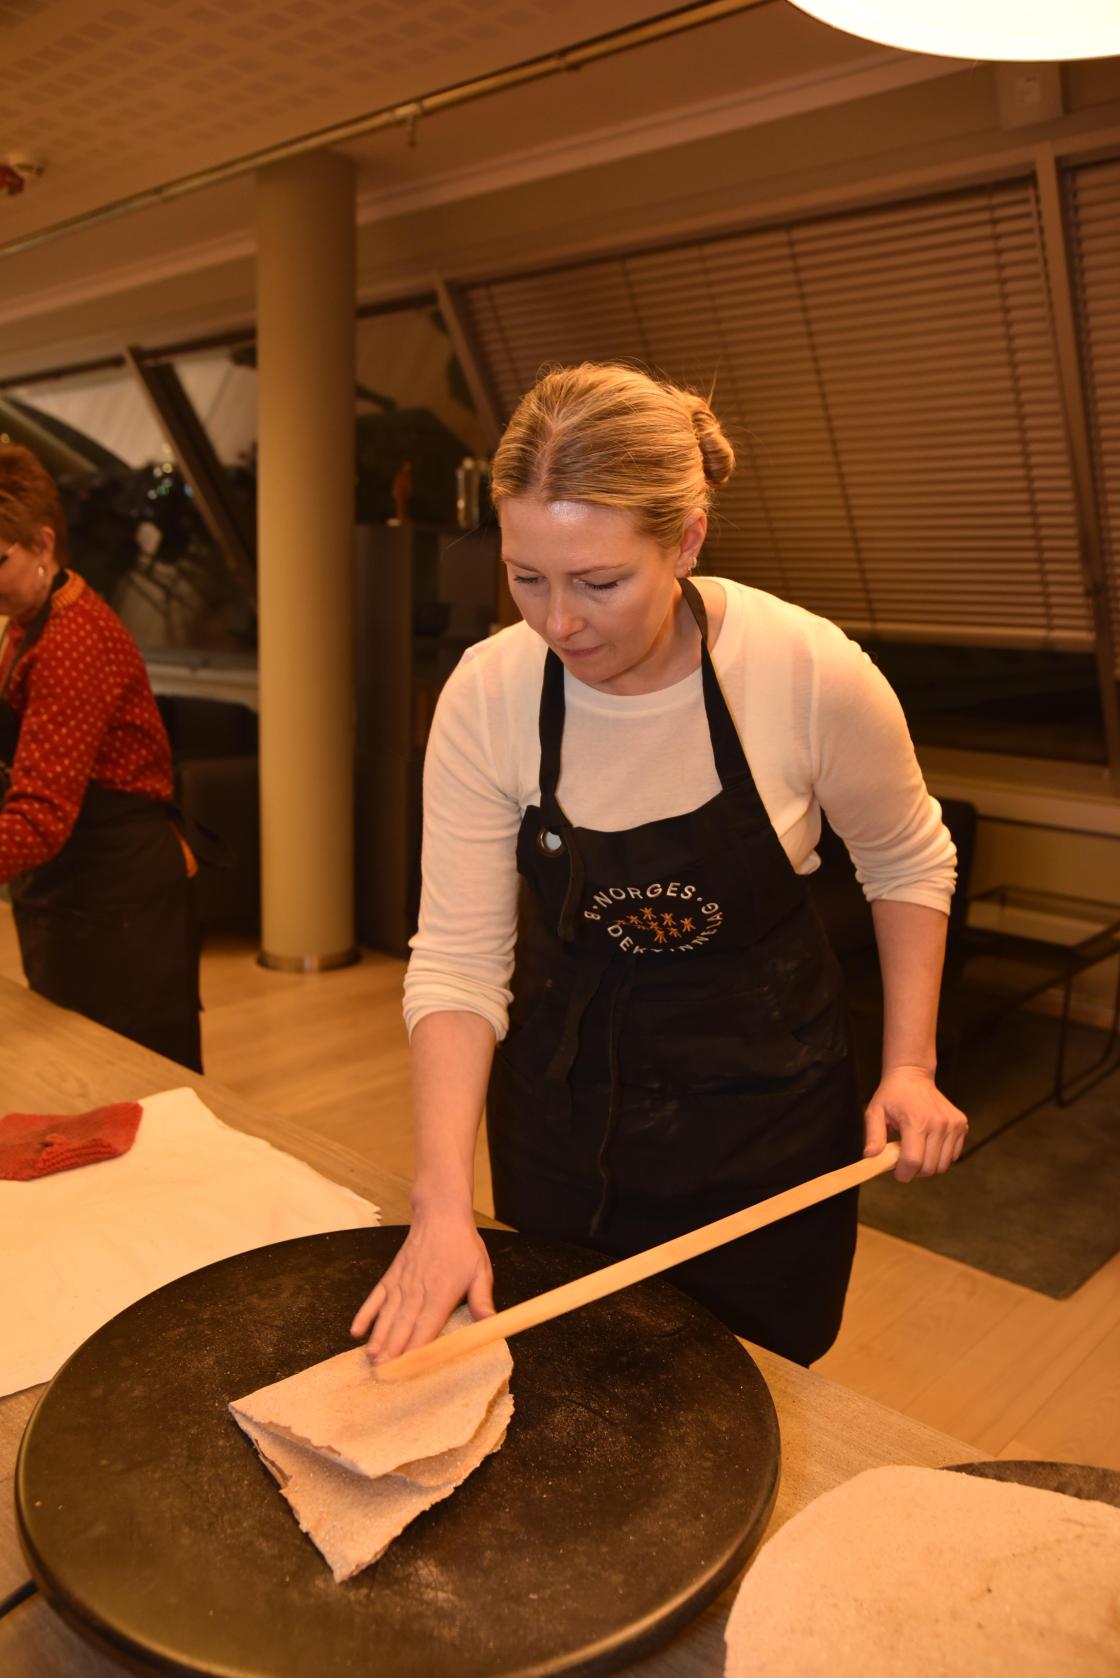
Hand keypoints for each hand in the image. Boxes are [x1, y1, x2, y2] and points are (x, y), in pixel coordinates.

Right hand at [350, 1206, 494, 1362]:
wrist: (440, 1214)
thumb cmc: (463, 1246)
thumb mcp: (480, 1271)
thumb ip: (482, 1300)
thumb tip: (492, 1324)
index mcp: (442, 1293)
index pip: (428, 1326)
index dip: (417, 1348)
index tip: (408, 1368)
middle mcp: (418, 1291)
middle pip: (404, 1326)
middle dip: (393, 1351)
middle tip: (383, 1373)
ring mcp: (401, 1283)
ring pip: (387, 1315)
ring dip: (379, 1337)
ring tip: (371, 1357)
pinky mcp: (391, 1276)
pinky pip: (375, 1298)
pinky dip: (365, 1314)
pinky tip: (357, 1331)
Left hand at [862, 1065, 967, 1181]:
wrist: (913, 1076)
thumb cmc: (892, 1095)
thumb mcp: (874, 1112)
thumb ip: (873, 1136)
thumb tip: (871, 1157)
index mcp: (916, 1121)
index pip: (913, 1161)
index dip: (903, 1173)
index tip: (896, 1172)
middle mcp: (939, 1124)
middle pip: (929, 1167)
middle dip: (914, 1172)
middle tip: (904, 1161)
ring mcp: (953, 1124)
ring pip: (943, 1165)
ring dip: (928, 1166)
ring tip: (916, 1152)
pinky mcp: (961, 1124)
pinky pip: (952, 1155)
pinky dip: (940, 1157)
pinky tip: (928, 1145)